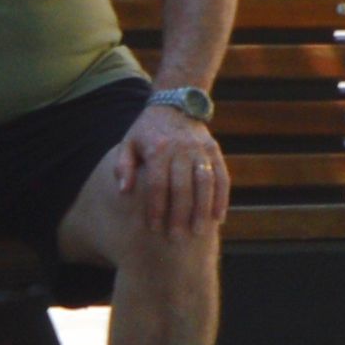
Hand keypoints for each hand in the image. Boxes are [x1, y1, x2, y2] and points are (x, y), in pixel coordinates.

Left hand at [122, 100, 230, 238]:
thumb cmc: (146, 130)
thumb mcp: (128, 143)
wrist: (175, 105)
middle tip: (176, 239)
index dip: (155, 207)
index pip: (157, 184)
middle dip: (179, 215)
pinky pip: (222, 177)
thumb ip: (123, 166)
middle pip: (182, 187)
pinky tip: (218, 218)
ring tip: (199, 233)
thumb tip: (123, 191)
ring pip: (205, 184)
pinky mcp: (214, 151)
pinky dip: (222, 198)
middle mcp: (181, 149)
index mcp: (158, 148)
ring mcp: (201, 150)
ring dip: (203, 210)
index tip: (153, 228)